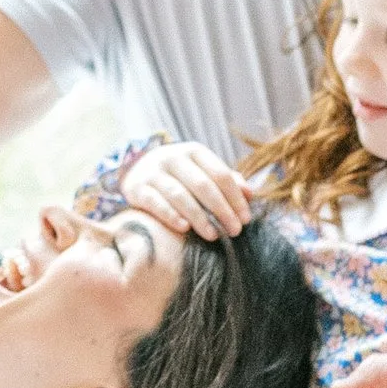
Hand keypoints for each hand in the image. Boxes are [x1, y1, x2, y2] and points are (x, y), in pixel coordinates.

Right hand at [110, 143, 253, 240]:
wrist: (136, 168)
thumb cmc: (180, 175)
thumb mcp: (202, 171)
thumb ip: (226, 181)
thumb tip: (250, 193)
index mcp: (194, 151)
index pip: (220, 174)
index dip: (235, 197)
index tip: (245, 219)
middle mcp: (172, 158)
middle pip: (202, 185)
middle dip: (222, 210)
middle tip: (234, 231)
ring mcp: (153, 172)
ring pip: (179, 195)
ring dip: (199, 217)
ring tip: (213, 235)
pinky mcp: (136, 188)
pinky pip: (155, 203)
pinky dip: (170, 216)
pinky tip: (184, 228)